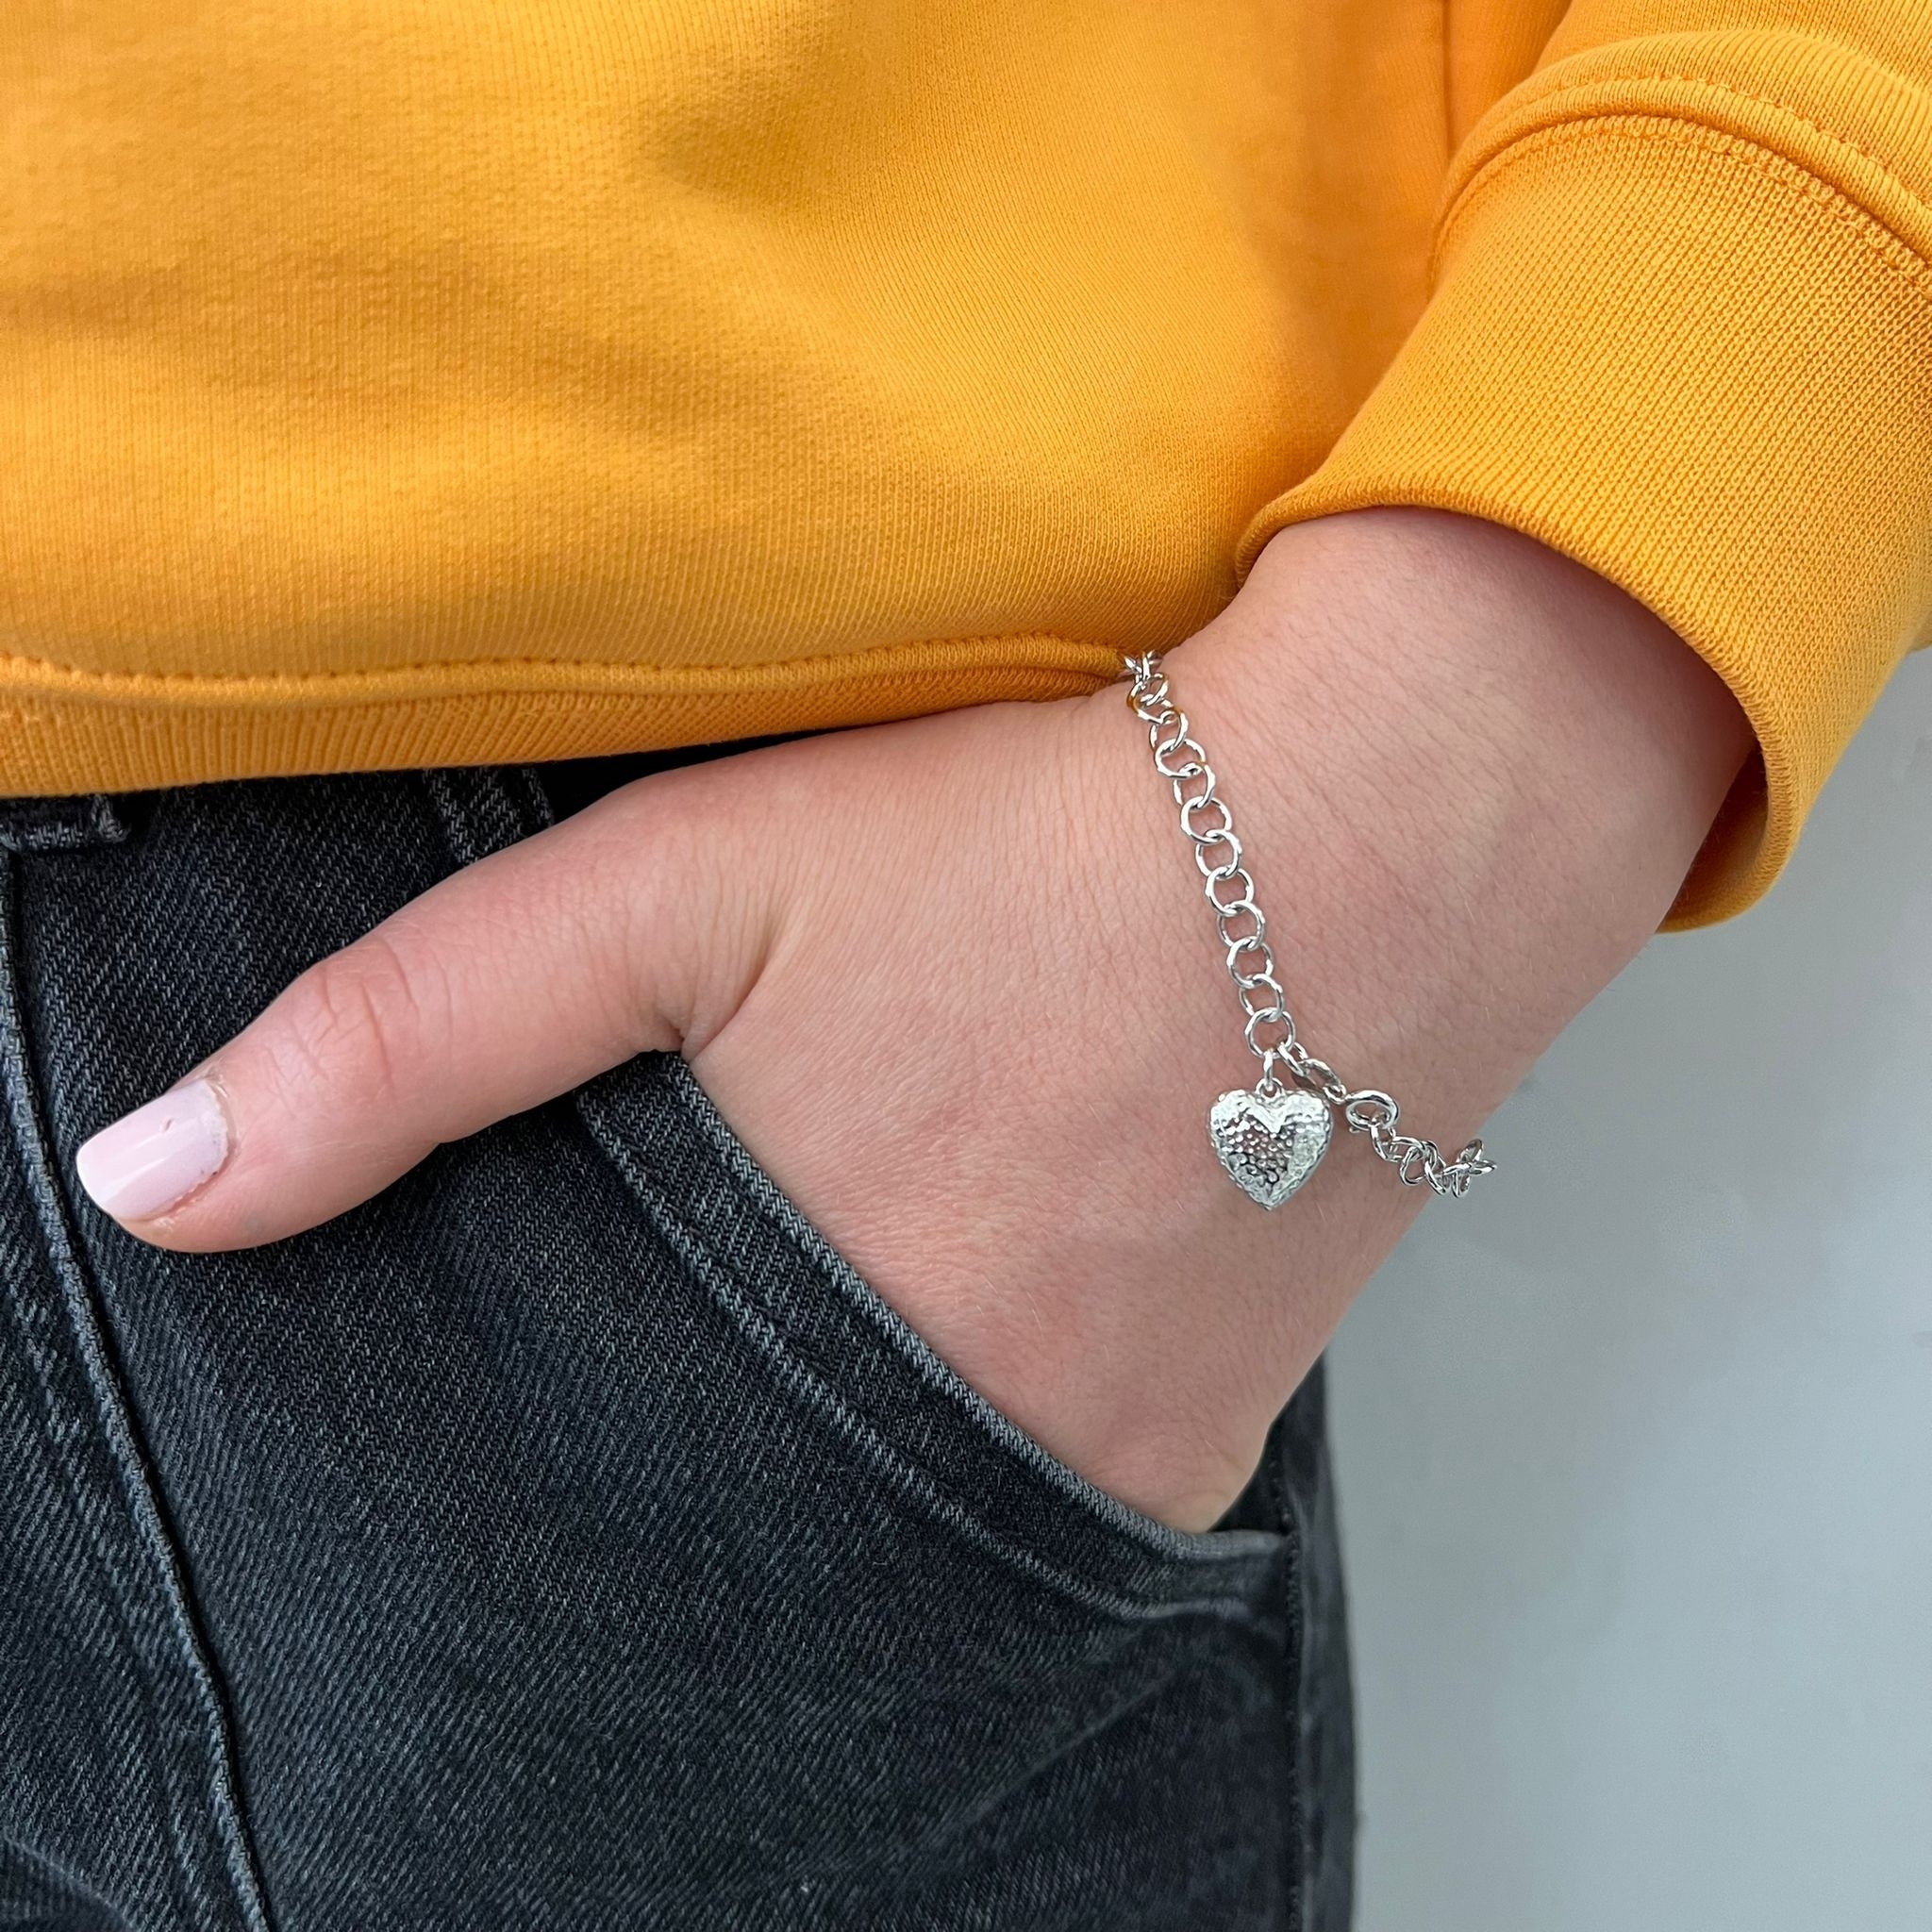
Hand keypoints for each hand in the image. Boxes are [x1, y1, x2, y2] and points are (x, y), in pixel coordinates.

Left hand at [74, 510, 1749, 1529]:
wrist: (1375, 833)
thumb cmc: (1026, 844)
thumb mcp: (679, 892)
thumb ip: (408, 1037)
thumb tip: (151, 1182)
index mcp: (814, 1348)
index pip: (606, 1496)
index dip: (566, 1429)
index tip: (576, 1361)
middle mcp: (969, 1451)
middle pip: (765, 1507)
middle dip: (716, 1426)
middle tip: (744, 1284)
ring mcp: (1118, 1459)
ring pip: (909, 1501)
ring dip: (858, 1414)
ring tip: (879, 1263)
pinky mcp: (1217, 1429)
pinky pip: (1047, 1475)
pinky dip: (985, 1404)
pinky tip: (997, 1276)